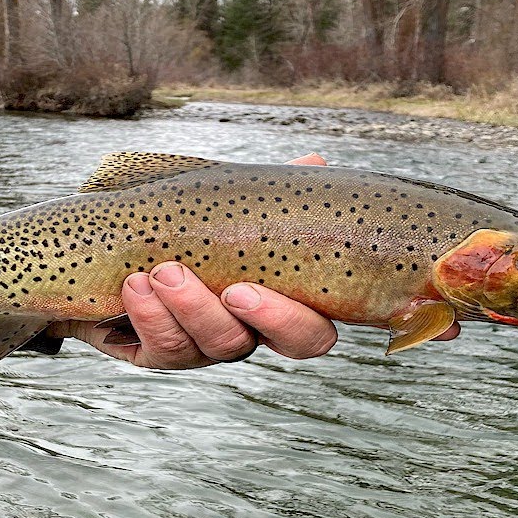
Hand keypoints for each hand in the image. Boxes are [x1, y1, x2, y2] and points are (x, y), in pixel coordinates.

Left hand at [46, 153, 460, 368]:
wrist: (100, 250)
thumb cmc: (179, 225)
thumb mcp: (227, 200)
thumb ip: (272, 189)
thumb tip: (314, 163)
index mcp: (289, 295)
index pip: (335, 316)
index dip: (379, 322)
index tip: (417, 321)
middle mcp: (259, 329)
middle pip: (295, 342)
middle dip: (269, 317)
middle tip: (237, 289)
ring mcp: (210, 347)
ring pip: (219, 348)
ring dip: (192, 310)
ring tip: (160, 271)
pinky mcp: (158, 354)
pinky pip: (162, 351)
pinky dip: (150, 317)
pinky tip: (136, 286)